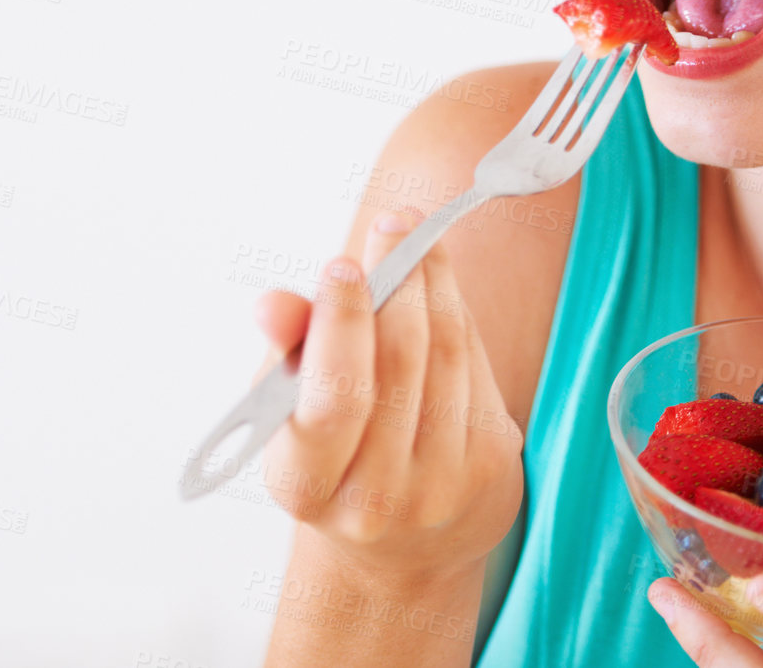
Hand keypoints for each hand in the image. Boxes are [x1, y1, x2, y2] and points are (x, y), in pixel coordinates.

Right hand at [251, 210, 524, 581]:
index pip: (332, 399)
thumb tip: (273, 305)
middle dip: (396, 281)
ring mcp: (439, 490)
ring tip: (415, 237)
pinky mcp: (490, 471)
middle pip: (397, 366)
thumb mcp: (291, 402)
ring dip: (432, 283)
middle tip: (391, 225)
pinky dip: (457, 316)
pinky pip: (475, 370)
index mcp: (304, 484)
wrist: (402, 538)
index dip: (340, 326)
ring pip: (444, 358)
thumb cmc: (334, 445)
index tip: (342, 265)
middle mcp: (374, 500)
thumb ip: (287, 349)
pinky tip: (439, 286)